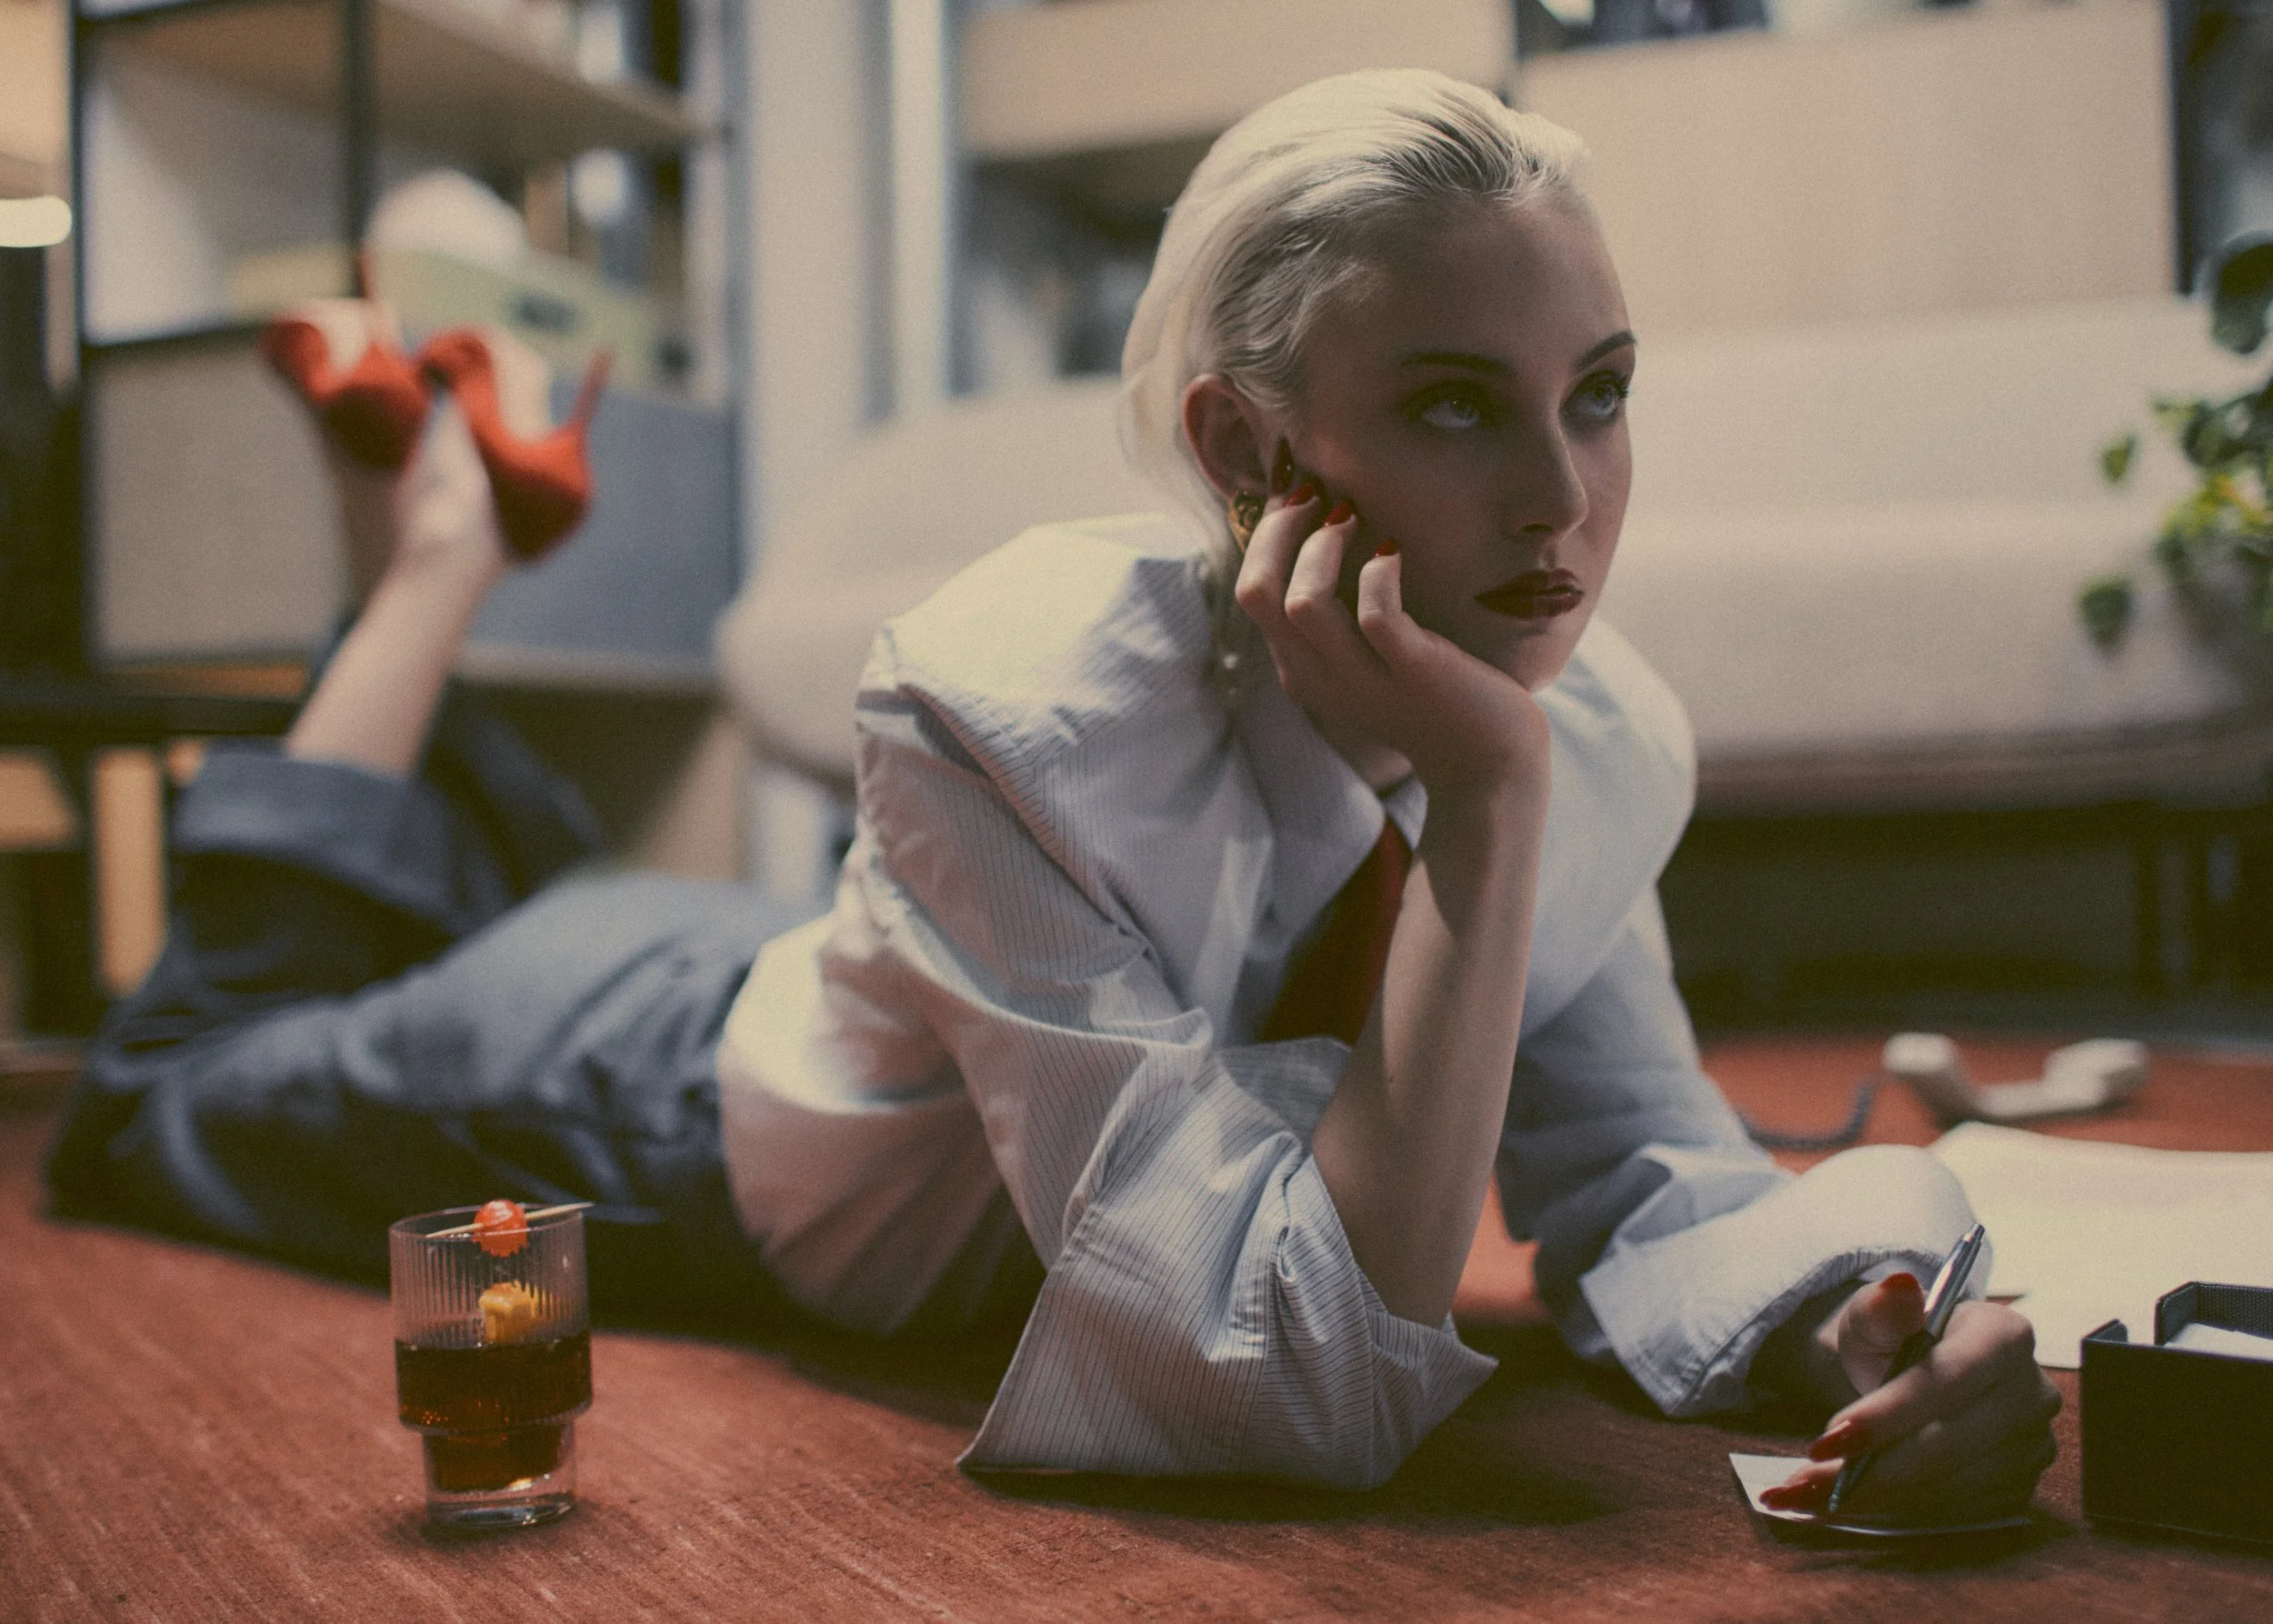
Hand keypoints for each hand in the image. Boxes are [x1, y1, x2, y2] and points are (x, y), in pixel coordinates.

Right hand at [1232, 474, 1546, 800]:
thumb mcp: (1369, 661)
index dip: (1265, 534)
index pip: (1251, 593)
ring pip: (1301, 603)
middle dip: (1278, 529)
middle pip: (1256, 592)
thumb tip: (1326, 536)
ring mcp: (1364, 678)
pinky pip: (1375, 614)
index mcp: (1302, 669)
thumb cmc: (1435, 699)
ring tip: (1350, 517)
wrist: (1488, 769)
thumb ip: (1341, 619)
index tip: (1297, 493)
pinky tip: (1394, 553)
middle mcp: (1320, 676)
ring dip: (1321, 547)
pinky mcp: (1414, 674)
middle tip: (1315, 495)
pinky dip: (1380, 571)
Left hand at [1764, 1275, 2060, 1523]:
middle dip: (1873, 1466)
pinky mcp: (2018, 1485)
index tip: (1829, 1436)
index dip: (1888, 1412)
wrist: (1907, 1372)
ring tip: (1813, 1493)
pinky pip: (1957, 1510)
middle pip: (1951, 1442)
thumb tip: (1898, 1285)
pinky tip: (1850, 1502)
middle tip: (1806, 1481)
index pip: (1948, 1380)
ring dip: (1879, 1495)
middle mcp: (2032, 1393)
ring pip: (1951, 1484)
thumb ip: (1884, 1305)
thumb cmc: (1890, 1338)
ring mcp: (2031, 1444)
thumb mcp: (1874, 1314)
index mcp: (2006, 1336)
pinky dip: (1898, 1509)